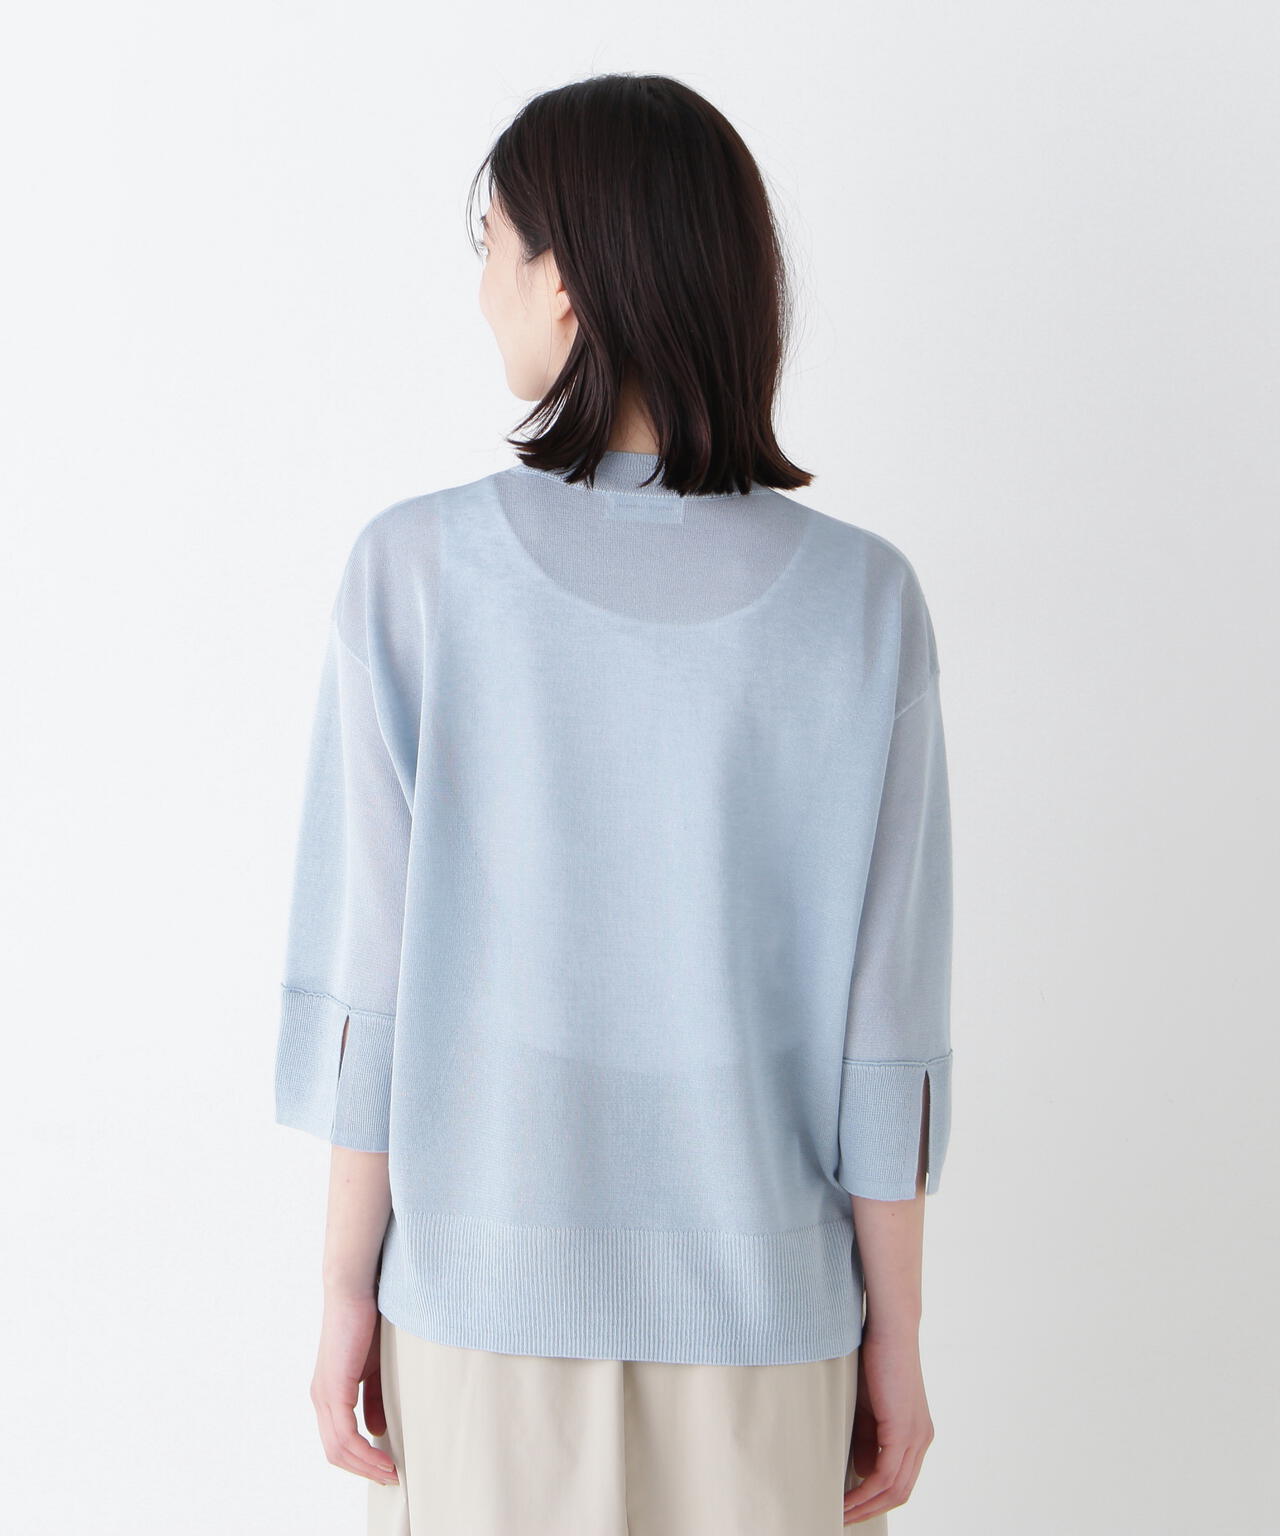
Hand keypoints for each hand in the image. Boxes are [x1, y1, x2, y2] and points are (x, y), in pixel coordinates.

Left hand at [310, 1290, 399, 1486]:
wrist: (356, 1289)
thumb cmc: (369, 1319)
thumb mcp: (375, 1367)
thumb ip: (374, 1397)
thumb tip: (377, 1429)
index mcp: (329, 1392)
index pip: (339, 1440)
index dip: (362, 1459)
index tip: (387, 1468)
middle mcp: (321, 1398)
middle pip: (335, 1452)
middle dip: (364, 1470)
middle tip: (391, 1478)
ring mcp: (324, 1395)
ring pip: (339, 1449)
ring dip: (366, 1466)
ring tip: (392, 1473)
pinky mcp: (333, 1389)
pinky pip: (345, 1435)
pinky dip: (365, 1453)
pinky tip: (383, 1457)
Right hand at [843, 1324, 933, 1524]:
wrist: (889, 1329)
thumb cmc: (876, 1360)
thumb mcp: (869, 1408)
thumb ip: (869, 1439)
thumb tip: (862, 1472)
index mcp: (916, 1435)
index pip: (900, 1481)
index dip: (875, 1500)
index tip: (849, 1507)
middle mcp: (922, 1440)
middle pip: (900, 1493)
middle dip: (869, 1510)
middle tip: (841, 1519)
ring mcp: (916, 1437)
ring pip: (894, 1490)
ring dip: (865, 1506)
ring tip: (838, 1514)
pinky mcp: (904, 1431)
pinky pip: (886, 1476)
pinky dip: (865, 1492)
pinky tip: (845, 1497)